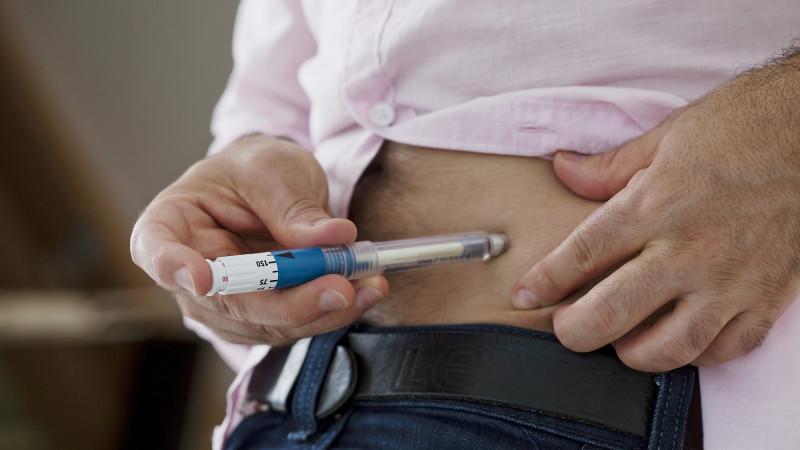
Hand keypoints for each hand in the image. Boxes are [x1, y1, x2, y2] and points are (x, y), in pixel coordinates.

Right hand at [131, 135, 387, 345]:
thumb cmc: (255, 170)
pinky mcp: (262, 319)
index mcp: (171, 223)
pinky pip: (294, 325)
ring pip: (267, 324)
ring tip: (369, 285)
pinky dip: (332, 311)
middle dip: (289, 303)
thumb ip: (294, 205)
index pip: (156, 251)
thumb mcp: (273, 168)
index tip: (201, 279)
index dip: (174, 268)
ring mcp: (224, 305)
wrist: (272, 186)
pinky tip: (364, 291)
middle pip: (228, 303)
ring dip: (322, 311)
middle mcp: (189, 275)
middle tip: (339, 288)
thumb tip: (332, 238)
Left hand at [513, 57, 799, 370]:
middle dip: (574, 331)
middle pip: (612, 314)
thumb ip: (610, 166)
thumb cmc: (744, 126)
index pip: (582, 256)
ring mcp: (730, 280)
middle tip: (565, 327)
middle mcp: (688, 250)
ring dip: (631, 353)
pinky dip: (694, 355)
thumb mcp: (667, 136)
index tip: (525, 295)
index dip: (545, 282)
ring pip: (667, 349)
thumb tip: (563, 168)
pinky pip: (724, 349)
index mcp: (654, 205)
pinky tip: (677, 340)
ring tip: (619, 339)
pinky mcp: (766, 297)